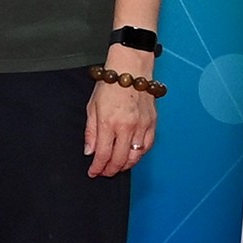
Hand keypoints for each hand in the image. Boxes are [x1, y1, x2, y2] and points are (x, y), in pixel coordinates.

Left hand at [85, 48, 157, 177]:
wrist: (130, 70)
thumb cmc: (109, 86)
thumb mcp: (92, 108)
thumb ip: (90, 132)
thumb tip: (89, 152)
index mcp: (109, 123)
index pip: (103, 154)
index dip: (97, 168)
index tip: (93, 173)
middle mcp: (127, 127)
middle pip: (120, 159)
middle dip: (110, 170)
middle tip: (104, 173)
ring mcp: (142, 126)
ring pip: (136, 156)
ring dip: (125, 165)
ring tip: (116, 167)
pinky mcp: (153, 123)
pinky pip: (147, 146)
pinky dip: (139, 155)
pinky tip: (132, 156)